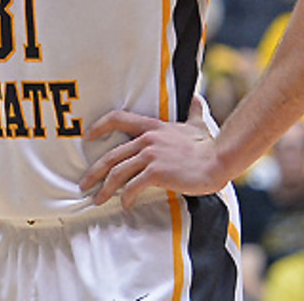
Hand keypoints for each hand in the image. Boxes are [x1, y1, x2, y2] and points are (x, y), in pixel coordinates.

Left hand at [78, 96, 227, 208]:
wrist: (220, 159)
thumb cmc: (209, 145)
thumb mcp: (197, 124)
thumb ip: (193, 112)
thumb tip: (196, 99)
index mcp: (152, 127)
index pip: (117, 118)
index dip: (99, 126)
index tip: (87, 137)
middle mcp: (147, 139)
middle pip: (111, 155)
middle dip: (94, 172)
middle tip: (84, 184)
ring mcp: (151, 156)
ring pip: (118, 172)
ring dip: (105, 188)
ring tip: (98, 199)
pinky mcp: (157, 173)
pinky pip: (133, 186)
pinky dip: (126, 197)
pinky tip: (125, 205)